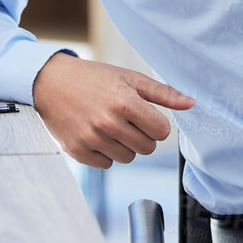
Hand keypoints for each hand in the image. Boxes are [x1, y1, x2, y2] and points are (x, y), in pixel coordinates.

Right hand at [31, 52, 193, 168]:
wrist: (52, 82)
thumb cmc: (95, 78)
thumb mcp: (130, 78)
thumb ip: (162, 93)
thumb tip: (191, 103)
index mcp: (125, 103)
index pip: (162, 131)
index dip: (157, 124)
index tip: (145, 115)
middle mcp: (108, 123)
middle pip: (147, 148)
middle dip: (143, 135)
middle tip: (127, 119)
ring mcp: (91, 139)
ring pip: (128, 158)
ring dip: (125, 144)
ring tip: (111, 124)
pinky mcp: (78, 151)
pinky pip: (107, 164)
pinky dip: (106, 152)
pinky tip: (97, 133)